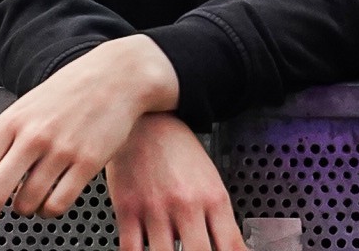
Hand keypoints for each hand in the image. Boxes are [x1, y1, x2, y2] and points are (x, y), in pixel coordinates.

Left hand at [0, 36, 174, 237]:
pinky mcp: (87, 163)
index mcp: (10, 122)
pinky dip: (48, 211)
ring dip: (22, 211)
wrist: (115, 76)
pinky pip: (58, 204)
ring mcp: (60, 150)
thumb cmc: (67, 92)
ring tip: (27, 200)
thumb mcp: (23, 110)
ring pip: (26, 204)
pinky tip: (49, 199)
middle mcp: (32, 136)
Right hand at [104, 114, 246, 250]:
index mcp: (213, 198)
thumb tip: (223, 247)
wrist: (146, 119)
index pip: (231, 246)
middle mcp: (186, 205)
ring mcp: (155, 208)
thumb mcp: (210, 178)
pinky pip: (131, 249)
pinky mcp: (127, 208)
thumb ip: (217, 216)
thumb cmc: (178, 149)